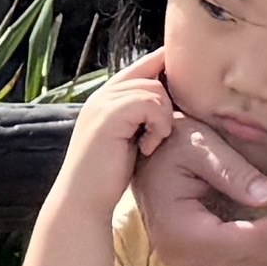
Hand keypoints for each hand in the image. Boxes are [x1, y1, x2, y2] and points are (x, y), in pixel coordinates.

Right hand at [59, 56, 178, 197]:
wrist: (83, 202)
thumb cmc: (110, 175)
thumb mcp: (130, 136)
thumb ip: (143, 112)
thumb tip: (177, 93)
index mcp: (107, 96)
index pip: (146, 63)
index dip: (167, 70)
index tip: (183, 94)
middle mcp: (103, 93)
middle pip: (154, 73)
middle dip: (167, 103)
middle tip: (158, 135)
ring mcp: (104, 102)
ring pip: (156, 88)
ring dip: (163, 118)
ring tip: (150, 143)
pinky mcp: (110, 114)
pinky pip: (152, 103)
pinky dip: (158, 126)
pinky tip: (147, 148)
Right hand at [137, 103, 266, 265]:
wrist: (141, 153)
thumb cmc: (168, 143)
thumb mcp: (199, 146)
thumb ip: (234, 172)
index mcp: (181, 229)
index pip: (239, 239)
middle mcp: (185, 254)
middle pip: (248, 256)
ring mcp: (191, 258)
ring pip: (248, 263)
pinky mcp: (201, 252)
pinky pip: (241, 259)